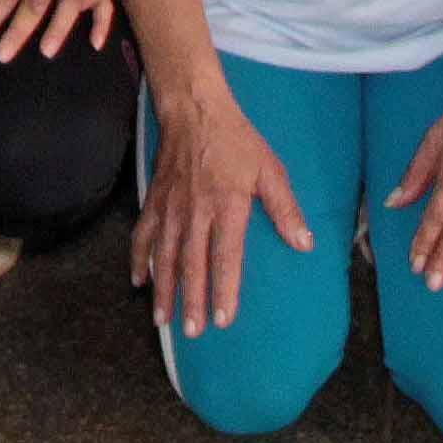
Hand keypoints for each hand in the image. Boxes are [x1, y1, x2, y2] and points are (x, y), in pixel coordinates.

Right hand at [135, 90, 313, 336]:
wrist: (194, 110)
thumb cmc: (237, 140)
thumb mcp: (269, 169)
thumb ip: (285, 208)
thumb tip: (305, 243)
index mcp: (227, 205)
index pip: (225, 257)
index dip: (225, 290)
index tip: (224, 320)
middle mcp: (195, 211)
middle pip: (191, 264)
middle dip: (191, 301)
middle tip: (192, 333)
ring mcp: (171, 207)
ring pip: (164, 256)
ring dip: (163, 289)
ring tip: (162, 320)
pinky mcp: (154, 200)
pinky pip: (142, 234)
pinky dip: (138, 259)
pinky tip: (137, 280)